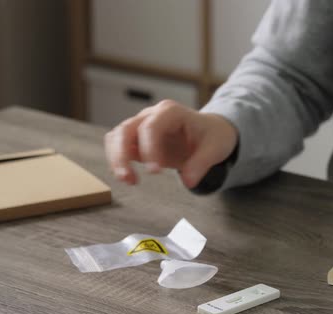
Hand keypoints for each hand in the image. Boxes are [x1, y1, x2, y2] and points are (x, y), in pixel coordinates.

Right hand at [104, 100, 237, 187]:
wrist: (210, 132)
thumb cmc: (213, 135)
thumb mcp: (215, 148)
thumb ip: (201, 163)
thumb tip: (188, 181)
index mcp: (171, 112)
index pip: (151, 127)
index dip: (149, 149)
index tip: (155, 172)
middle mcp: (152, 115)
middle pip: (125, 129)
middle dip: (122, 154)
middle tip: (128, 178)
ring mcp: (142, 126)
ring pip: (117, 137)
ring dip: (117, 159)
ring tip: (129, 181)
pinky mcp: (138, 140)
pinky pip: (119, 147)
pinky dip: (119, 162)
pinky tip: (130, 178)